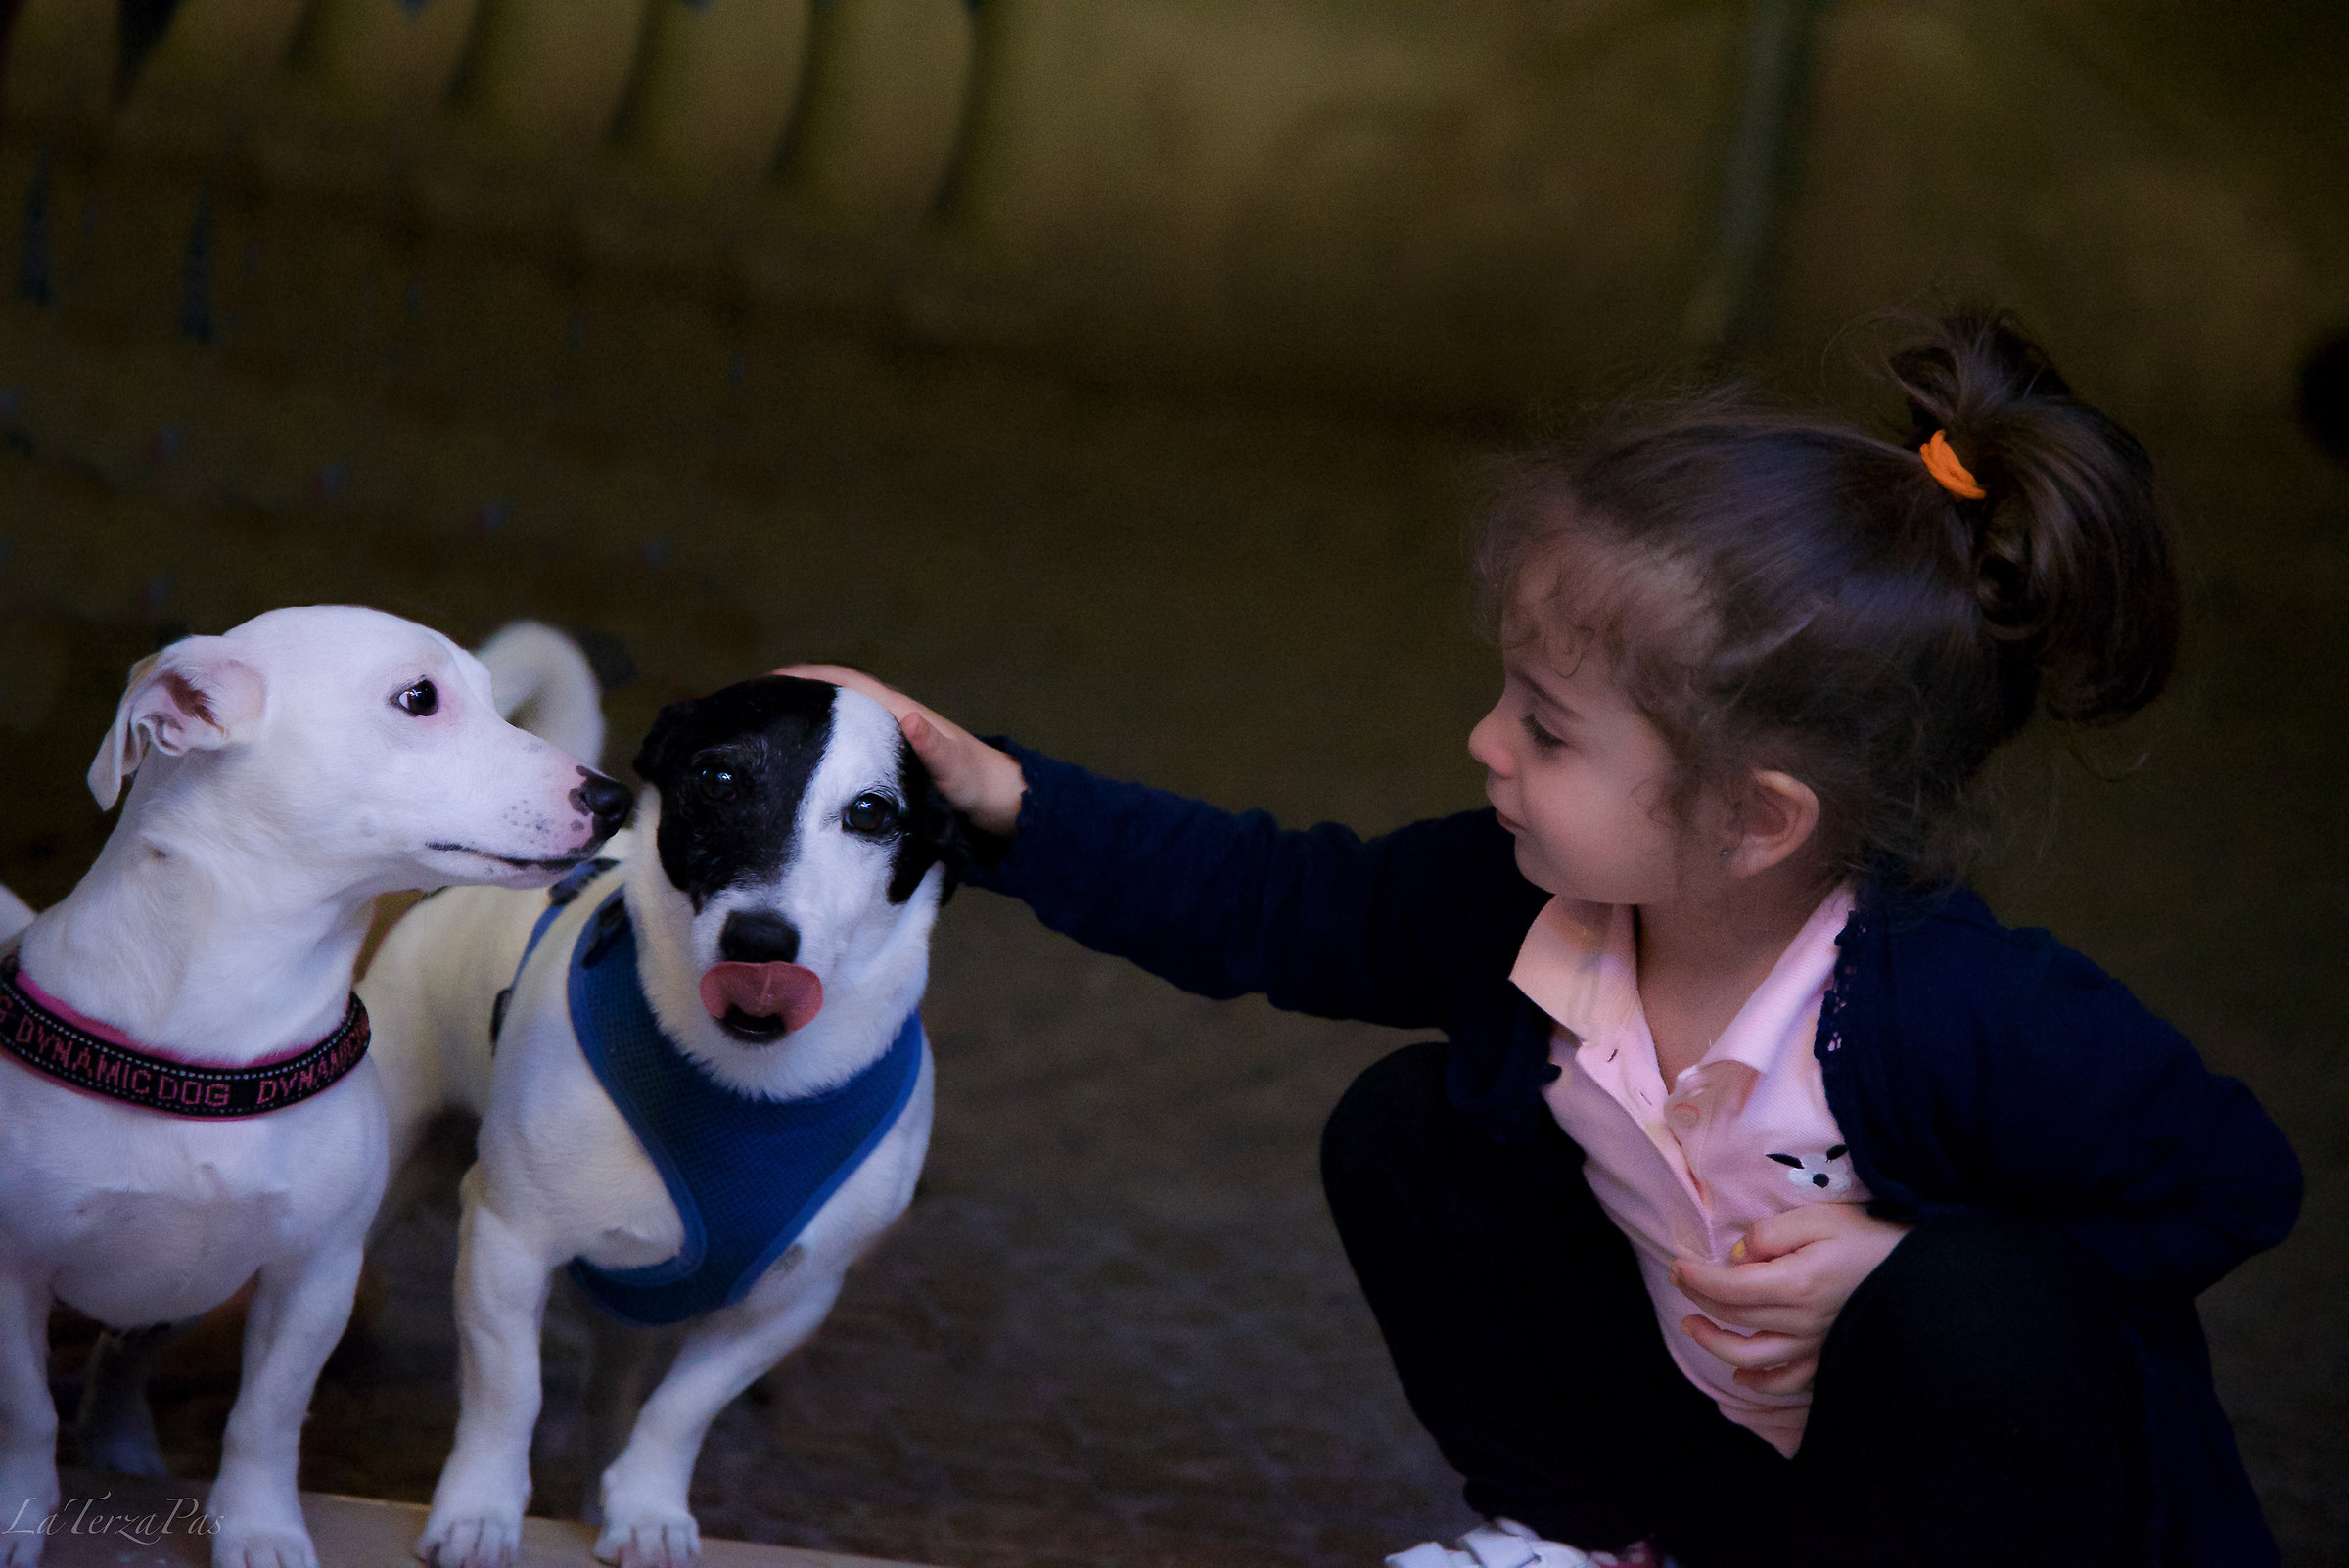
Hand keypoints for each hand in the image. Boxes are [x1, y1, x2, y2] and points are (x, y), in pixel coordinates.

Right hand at [773, 664, 1026, 836]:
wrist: (1000, 805)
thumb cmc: (977, 784)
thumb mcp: (955, 768)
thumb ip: (934, 746)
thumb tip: (910, 718)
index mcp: (899, 711)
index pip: (846, 682)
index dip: (808, 676)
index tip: (769, 680)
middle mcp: (889, 719)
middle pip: (833, 698)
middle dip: (795, 695)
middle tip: (751, 707)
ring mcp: (886, 740)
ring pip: (837, 722)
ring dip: (804, 720)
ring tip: (762, 733)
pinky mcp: (886, 763)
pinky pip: (845, 747)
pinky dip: (819, 746)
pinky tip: (796, 764)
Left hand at [1668, 1204, 1910, 1396]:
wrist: (1926, 1276)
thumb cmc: (1871, 1239)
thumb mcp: (1819, 1218)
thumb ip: (1771, 1233)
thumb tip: (1737, 1256)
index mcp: (1796, 1283)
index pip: (1729, 1287)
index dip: (1696, 1278)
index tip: (1679, 1265)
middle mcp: (1802, 1322)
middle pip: (1735, 1318)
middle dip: (1699, 1301)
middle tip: (1682, 1283)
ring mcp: (1816, 1346)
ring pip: (1753, 1357)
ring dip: (1716, 1344)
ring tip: (1693, 1327)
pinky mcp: (1830, 1359)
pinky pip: (1790, 1382)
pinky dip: (1762, 1383)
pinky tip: (1743, 1376)